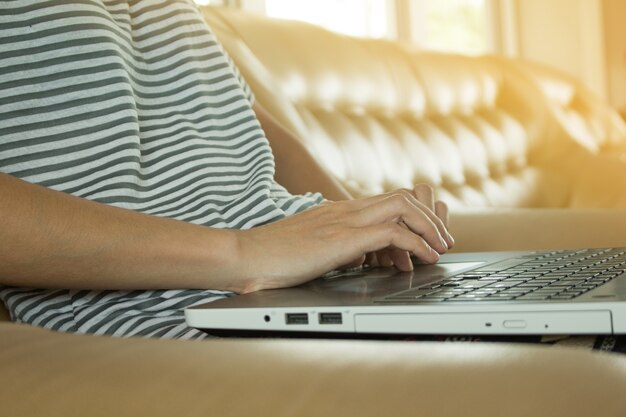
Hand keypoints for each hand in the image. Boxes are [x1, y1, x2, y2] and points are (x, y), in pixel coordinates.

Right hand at [233, 187, 453, 292]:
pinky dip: (416, 244)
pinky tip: (424, 258)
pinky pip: (392, 233)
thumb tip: (358, 257)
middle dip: (431, 217)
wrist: (243, 256)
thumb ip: (337, 246)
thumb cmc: (271, 257)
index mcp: (338, 211)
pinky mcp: (342, 238)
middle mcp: (345, 209)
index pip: (388, 200)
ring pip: (403, 207)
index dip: (414, 215)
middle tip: (443, 241)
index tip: (425, 239)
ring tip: (440, 248)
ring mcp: (344, 220)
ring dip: (429, 227)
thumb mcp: (312, 247)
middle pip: (403, 196)